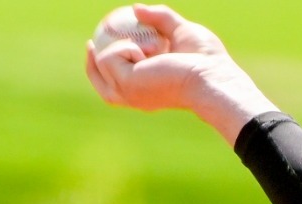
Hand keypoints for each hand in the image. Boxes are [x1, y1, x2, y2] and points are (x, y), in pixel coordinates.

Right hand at [84, 5, 276, 143]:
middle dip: (90, 63)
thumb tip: (136, 9)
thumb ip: (161, 19)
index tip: (95, 43)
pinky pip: (109, 58)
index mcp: (148, 89)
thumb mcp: (181, 31)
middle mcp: (136, 97)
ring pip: (102, 65)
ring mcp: (129, 93)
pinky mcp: (126, 86)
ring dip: (119, 47)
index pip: (117, 83)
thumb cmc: (206, 60)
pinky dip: (124, 48)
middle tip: (90, 41)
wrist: (212, 77)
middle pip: (100, 84)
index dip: (101, 66)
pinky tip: (146, 52)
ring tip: (150, 48)